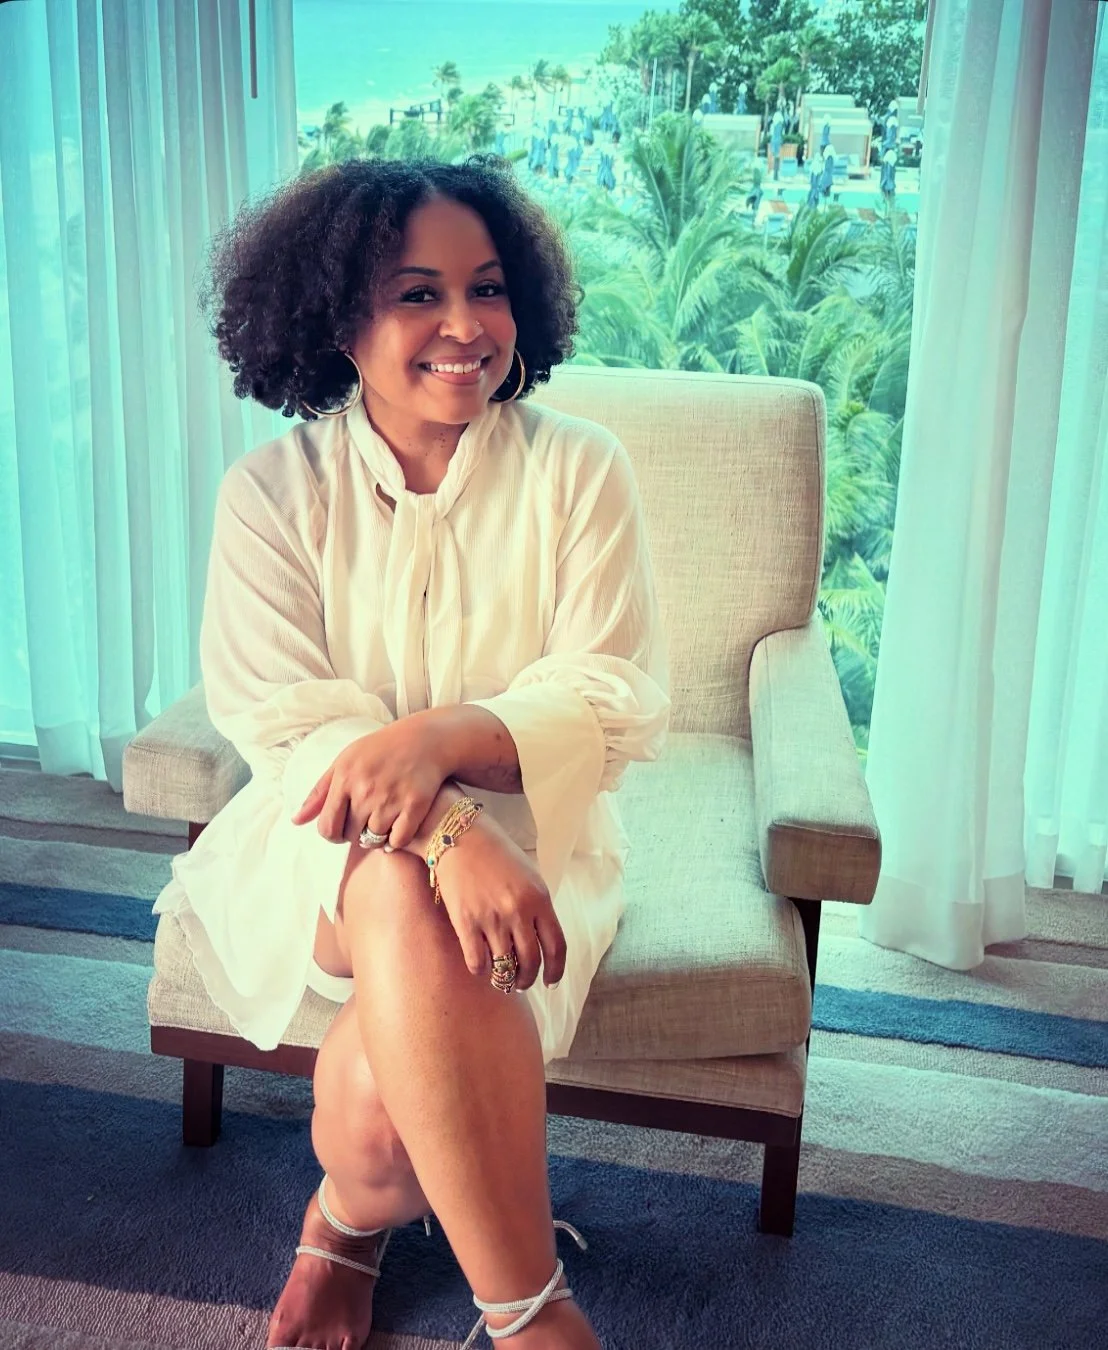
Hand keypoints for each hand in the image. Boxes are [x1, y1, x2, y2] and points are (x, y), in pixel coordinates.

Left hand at [291, 718, 448, 848]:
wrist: (425, 739)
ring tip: (384, 820)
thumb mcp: (344, 762)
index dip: (333, 834)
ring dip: (378, 836)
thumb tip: (296, 821)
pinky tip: (399, 827)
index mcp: (345, 778)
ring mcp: (391, 798)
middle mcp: (366, 789)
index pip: (327, 827)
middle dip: (356, 833)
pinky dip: (397, 840)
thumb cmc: (380, 750)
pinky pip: (399, 840)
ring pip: (375, 839)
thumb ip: (320, 792)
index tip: (343, 829)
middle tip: (366, 820)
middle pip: (351, 836)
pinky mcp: (415, 804)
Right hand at [434, 813, 566, 991]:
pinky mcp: (466, 922)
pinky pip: (478, 962)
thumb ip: (537, 906)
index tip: (551, 981)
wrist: (459, 836)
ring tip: (502, 978)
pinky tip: (481, 966)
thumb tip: (541, 939)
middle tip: (522, 982)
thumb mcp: (529, 875)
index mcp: (540, 899)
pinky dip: (482, 971)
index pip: (557, 946)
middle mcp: (519, 911)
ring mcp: (492, 918)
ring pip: (505, 966)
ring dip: (505, 979)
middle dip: (528, 979)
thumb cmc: (495, 853)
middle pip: (531, 962)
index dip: (556, 970)